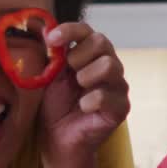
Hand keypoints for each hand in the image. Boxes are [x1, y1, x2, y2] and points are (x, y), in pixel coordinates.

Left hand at [39, 23, 130, 165]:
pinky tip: (83, 108)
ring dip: (86, 76)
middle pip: (102, 42)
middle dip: (79, 55)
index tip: (51, 39)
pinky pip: (108, 95)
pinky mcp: (121, 108)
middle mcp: (108, 66)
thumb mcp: (50, 76)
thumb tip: (45, 28)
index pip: (87, 31)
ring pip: (110, 65)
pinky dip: (89, 101)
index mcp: (90, 55)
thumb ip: (53, 54)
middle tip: (70, 72)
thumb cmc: (55, 106)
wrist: (58, 139)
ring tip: (78, 90)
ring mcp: (117, 87)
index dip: (70, 30)